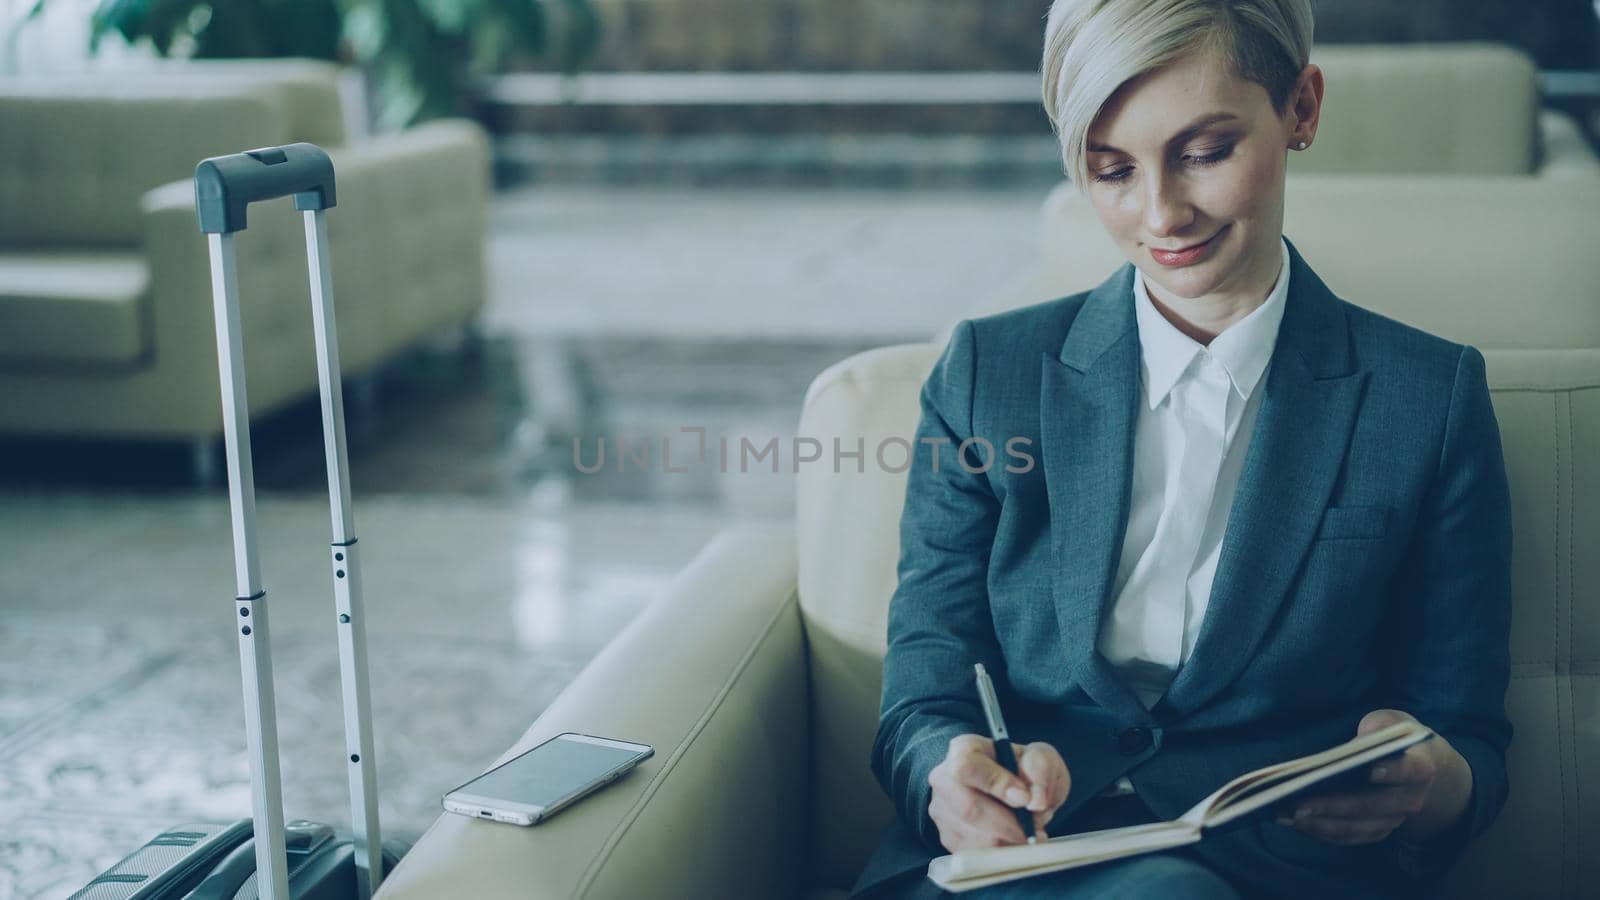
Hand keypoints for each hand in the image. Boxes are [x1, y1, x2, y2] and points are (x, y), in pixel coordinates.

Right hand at [927, 734, 1070, 851]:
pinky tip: (1013, 839)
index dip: (997, 785)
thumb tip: (1035, 801)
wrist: (1012, 787)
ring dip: (1009, 841)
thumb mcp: (1040, 758)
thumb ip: (1040, 770)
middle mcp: (944, 779)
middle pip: (968, 809)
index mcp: (964, 749)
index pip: (967, 767)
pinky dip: (1002, 853)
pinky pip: (976, 856)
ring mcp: (943, 811)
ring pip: (975, 838)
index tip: (1025, 799)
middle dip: (1009, 825)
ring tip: (1027, 831)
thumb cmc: (1023, 769)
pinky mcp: (949, 838)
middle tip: (1035, 828)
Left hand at [1275, 709, 1472, 845]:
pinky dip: (1321, 832)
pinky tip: (1292, 821)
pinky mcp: (1377, 830)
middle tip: (1298, 802)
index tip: (1370, 771)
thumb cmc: (1395, 737)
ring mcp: (1395, 820)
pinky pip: (1349, 837)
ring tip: (1285, 815)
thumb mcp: (1390, 721)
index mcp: (1420, 766)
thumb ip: (1376, 727)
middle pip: (1373, 806)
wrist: (1418, 766)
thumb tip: (1356, 742)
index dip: (1394, 772)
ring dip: (1321, 825)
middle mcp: (1411, 799)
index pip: (1411, 770)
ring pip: (1359, 828)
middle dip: (1335, 806)